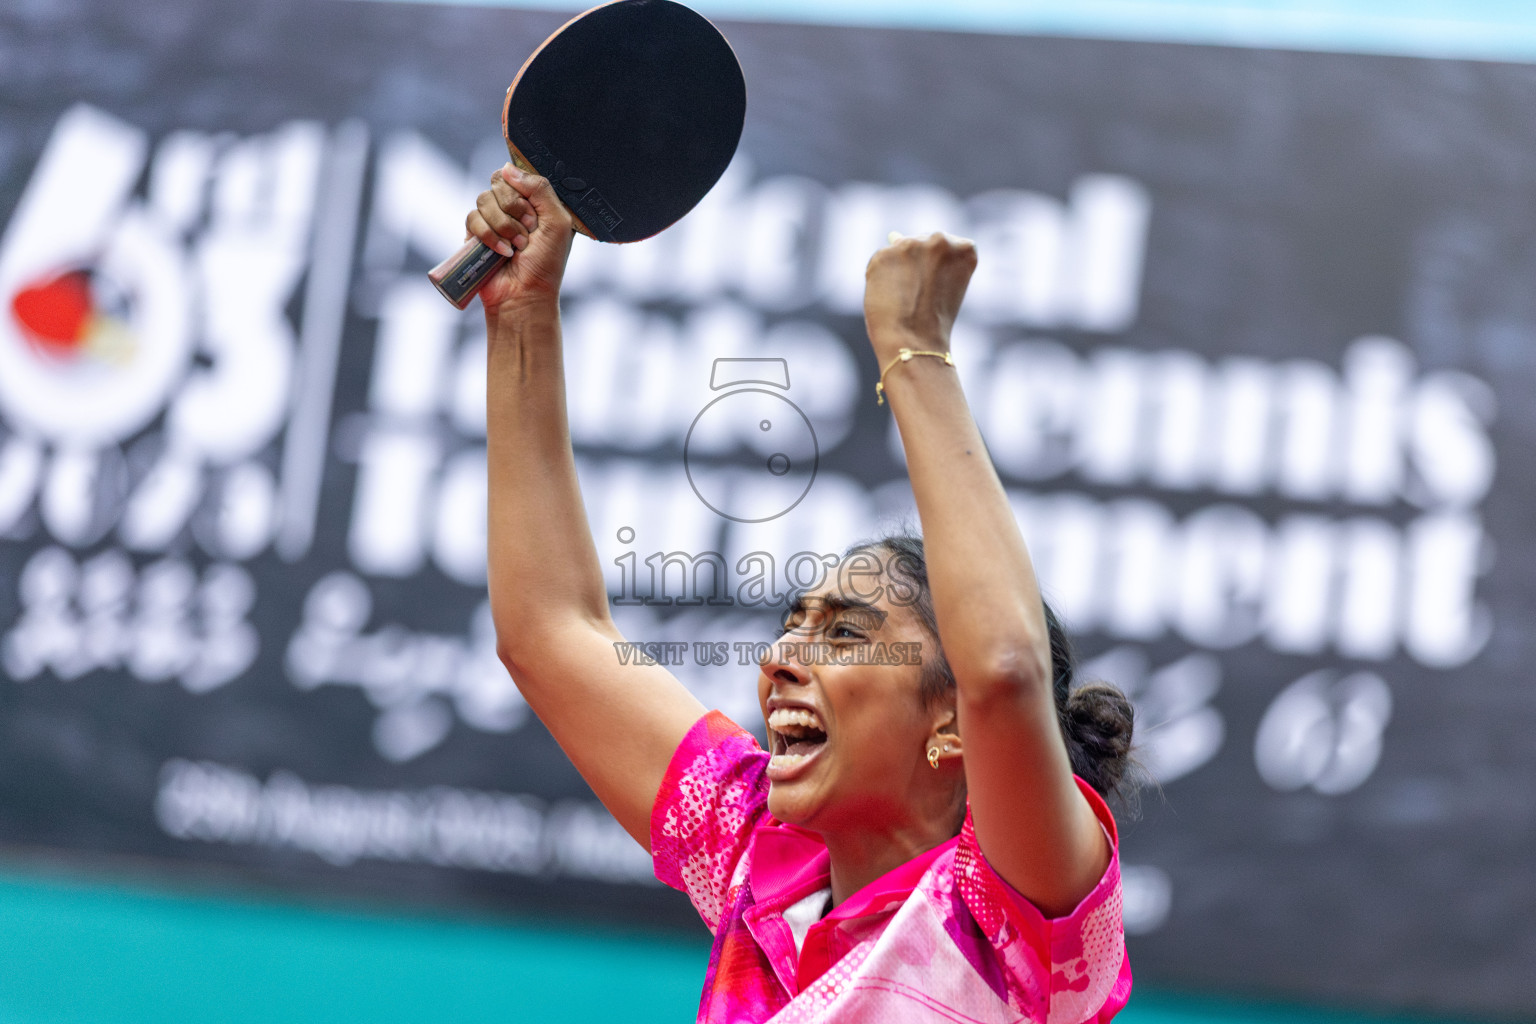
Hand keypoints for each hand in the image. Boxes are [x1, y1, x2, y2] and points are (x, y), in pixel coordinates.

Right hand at [464, 163, 574, 311]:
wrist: (524, 295)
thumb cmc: (547, 263)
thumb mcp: (558, 223)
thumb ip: (540, 189)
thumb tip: (507, 168)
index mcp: (536, 200)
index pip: (520, 173)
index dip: (524, 190)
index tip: (535, 214)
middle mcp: (514, 206)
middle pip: (499, 182)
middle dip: (515, 210)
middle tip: (528, 233)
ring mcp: (493, 218)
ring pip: (484, 199)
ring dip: (503, 225)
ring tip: (516, 247)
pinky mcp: (475, 233)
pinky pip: (472, 217)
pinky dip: (488, 235)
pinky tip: (501, 252)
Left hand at [862, 232, 976, 362]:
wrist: (914, 343)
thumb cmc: (933, 322)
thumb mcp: (946, 284)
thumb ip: (928, 258)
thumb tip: (893, 234)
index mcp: (966, 248)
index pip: (948, 247)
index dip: (938, 271)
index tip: (938, 289)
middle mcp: (940, 240)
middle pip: (922, 244)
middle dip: (916, 267)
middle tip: (919, 296)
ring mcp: (911, 244)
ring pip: (899, 251)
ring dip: (898, 271)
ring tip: (906, 298)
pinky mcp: (884, 254)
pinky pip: (880, 262)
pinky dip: (880, 278)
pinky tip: (889, 296)